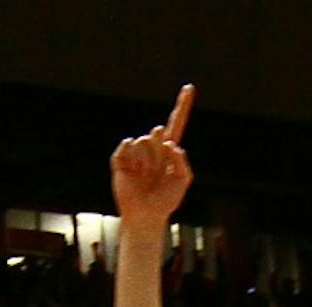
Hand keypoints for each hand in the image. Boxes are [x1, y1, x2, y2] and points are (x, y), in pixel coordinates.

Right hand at [110, 84, 194, 226]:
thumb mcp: (183, 181)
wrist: (147, 214)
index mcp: (169, 151)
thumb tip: (170, 143)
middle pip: (158, 133)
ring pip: (143, 140)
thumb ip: (182, 161)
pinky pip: (127, 145)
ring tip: (144, 176)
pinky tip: (132, 173)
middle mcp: (153, 147)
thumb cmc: (166, 200)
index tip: (190, 87)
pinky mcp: (121, 158)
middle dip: (159, 152)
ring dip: (146, 160)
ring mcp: (136, 152)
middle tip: (156, 172)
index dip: (183, 106)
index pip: (177, 124)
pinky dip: (131, 158)